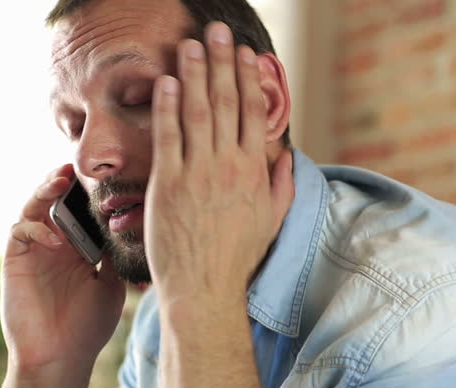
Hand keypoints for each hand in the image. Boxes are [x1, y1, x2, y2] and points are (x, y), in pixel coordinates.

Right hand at [1, 164, 125, 382]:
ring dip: (45, 191)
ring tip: (60, 180)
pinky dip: (36, 228)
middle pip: (55, 201)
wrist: (61, 358)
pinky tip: (55, 239)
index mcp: (78, 249)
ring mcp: (34, 252)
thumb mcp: (111, 284)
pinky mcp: (15, 262)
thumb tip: (128, 222)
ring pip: (33, 208)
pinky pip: (20, 232)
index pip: (80, 210)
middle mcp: (55, 245)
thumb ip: (113, 253)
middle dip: (64, 181)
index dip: (89, 192)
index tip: (107, 175)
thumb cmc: (88, 326)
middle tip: (77, 166)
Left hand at [144, 22, 294, 311]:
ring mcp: (197, 173)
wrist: (205, 287)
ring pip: (196, 112)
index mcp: (253, 170)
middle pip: (225, 102)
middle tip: (219, 31)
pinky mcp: (168, 184)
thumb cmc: (238, 257)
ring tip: (190, 43)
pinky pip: (168, 137)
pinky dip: (167, 107)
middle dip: (222, 62)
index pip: (251, 112)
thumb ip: (282, 185)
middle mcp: (228, 165)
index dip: (248, 78)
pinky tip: (165, 81)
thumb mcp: (272, 220)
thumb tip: (289, 157)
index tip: (246, 53)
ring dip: (193, 74)